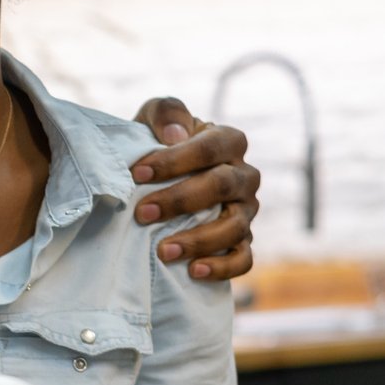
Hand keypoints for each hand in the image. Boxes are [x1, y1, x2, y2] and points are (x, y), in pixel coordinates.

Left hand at [130, 97, 261, 281]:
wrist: (159, 178)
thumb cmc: (159, 145)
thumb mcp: (155, 118)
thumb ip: (165, 112)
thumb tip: (175, 134)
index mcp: (228, 142)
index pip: (211, 147)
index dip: (175, 160)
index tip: (137, 173)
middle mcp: (244, 176)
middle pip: (223, 186)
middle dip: (180, 200)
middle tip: (142, 213)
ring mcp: (246, 211)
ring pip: (235, 226)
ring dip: (199, 240)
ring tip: (163, 251)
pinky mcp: (243, 241)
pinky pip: (243, 258)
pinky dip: (222, 267)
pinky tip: (194, 271)